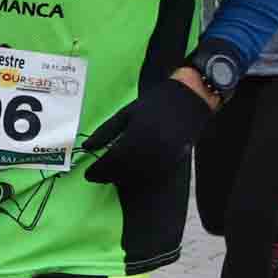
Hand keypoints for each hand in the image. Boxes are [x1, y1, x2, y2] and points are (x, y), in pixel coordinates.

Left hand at [83, 70, 215, 185]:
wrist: (191, 100)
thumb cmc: (155, 104)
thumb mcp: (127, 114)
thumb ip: (106, 131)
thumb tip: (86, 146)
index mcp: (137, 136)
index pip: (113, 160)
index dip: (98, 169)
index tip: (88, 174)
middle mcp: (152, 150)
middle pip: (124, 171)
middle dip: (108, 175)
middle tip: (97, 175)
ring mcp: (165, 157)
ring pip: (138, 176)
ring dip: (122, 178)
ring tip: (111, 174)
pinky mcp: (175, 161)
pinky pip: (152, 175)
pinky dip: (138, 177)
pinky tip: (130, 173)